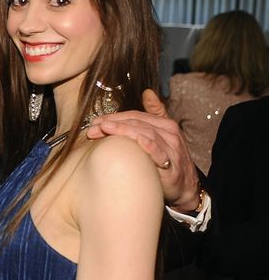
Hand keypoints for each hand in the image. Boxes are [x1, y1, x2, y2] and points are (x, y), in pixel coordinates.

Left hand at [85, 89, 200, 211]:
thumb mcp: (162, 134)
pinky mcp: (172, 165)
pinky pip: (159, 153)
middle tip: (93, 128)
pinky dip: (148, 145)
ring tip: (104, 130)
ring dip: (123, 131)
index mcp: (164, 124)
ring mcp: (172, 148)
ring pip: (146, 134)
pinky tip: (136, 141)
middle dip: (113, 123)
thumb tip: (147, 93)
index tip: (95, 121)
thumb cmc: (168, 159)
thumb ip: (155, 113)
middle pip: (138, 123)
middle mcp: (169, 133)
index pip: (136, 116)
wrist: (185, 187)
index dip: (114, 117)